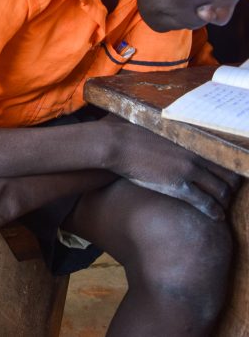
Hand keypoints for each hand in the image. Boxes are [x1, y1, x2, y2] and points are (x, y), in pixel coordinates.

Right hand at [109, 116, 241, 219]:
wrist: (117, 144)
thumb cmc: (132, 136)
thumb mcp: (160, 132)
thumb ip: (175, 138)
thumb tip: (176, 142)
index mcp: (192, 141)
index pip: (223, 158)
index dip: (229, 171)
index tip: (227, 179)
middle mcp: (195, 155)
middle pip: (228, 175)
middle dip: (231, 189)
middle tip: (227, 196)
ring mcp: (188, 170)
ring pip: (221, 190)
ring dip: (224, 202)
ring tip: (222, 209)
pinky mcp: (178, 186)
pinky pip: (205, 202)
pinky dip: (214, 211)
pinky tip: (216, 216)